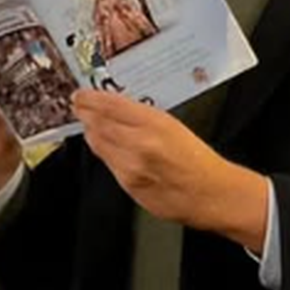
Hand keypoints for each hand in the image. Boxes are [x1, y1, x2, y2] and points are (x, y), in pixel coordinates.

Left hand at [70, 90, 268, 251]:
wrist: (211, 194)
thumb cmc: (199, 161)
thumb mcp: (173, 126)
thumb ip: (142, 118)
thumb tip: (116, 110)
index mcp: (154, 124)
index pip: (110, 105)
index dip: (90, 99)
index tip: (81, 95)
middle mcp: (139, 144)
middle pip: (98, 124)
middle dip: (85, 114)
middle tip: (78, 106)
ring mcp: (131, 167)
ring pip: (98, 145)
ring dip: (91, 132)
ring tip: (88, 124)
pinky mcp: (128, 186)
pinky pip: (108, 165)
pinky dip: (103, 152)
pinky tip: (104, 147)